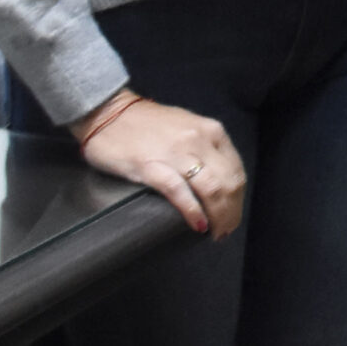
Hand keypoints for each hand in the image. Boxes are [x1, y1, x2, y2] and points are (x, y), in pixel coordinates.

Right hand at [71, 88, 244, 238]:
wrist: (109, 112)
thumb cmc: (146, 123)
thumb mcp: (187, 128)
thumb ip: (203, 147)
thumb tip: (217, 177)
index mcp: (211, 132)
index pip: (235, 170)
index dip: (238, 198)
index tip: (233, 215)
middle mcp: (200, 140)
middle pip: (228, 183)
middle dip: (231, 211)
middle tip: (225, 231)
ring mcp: (176, 153)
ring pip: (211, 189)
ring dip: (218, 216)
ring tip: (216, 233)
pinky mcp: (150, 166)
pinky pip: (179, 192)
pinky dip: (193, 211)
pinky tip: (198, 225)